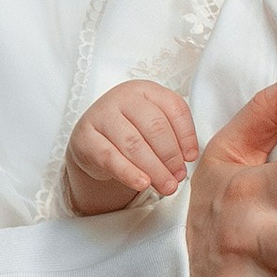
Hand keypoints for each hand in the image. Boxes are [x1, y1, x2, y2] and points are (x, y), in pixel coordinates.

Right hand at [65, 80, 198, 215]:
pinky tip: (142, 184)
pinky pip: (110, 158)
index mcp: (146, 90)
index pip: (174, 108)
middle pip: (155, 127)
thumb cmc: (131, 131)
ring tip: (166, 187)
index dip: (186, 135)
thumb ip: (173, 135)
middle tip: (178, 177)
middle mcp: (123, 97)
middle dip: (170, 156)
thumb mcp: (153, 125)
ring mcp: (101, 115)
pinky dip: (129, 173)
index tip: (191, 158)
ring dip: (154, 169)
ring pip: (134, 144)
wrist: (93, 141)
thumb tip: (188, 157)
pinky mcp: (85, 137)